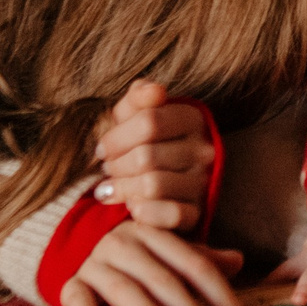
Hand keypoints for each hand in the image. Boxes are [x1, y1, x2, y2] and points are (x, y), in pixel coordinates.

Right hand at [61, 220, 251, 305]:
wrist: (80, 249)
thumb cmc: (136, 259)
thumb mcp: (166, 254)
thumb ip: (199, 259)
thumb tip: (238, 261)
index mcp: (154, 233)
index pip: (195, 265)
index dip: (221, 296)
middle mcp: (124, 243)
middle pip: (164, 280)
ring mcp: (96, 262)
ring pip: (125, 289)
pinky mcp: (72, 283)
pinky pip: (76, 297)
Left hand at [91, 79, 213, 234]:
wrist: (147, 183)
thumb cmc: (137, 143)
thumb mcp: (132, 116)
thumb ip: (139, 98)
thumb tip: (156, 91)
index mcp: (192, 118)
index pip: (149, 122)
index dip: (116, 138)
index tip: (101, 149)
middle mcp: (204, 149)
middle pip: (146, 157)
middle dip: (115, 166)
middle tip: (107, 170)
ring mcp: (202, 182)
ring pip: (153, 185)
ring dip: (122, 189)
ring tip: (112, 188)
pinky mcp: (198, 212)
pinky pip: (170, 214)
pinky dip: (143, 212)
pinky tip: (131, 207)